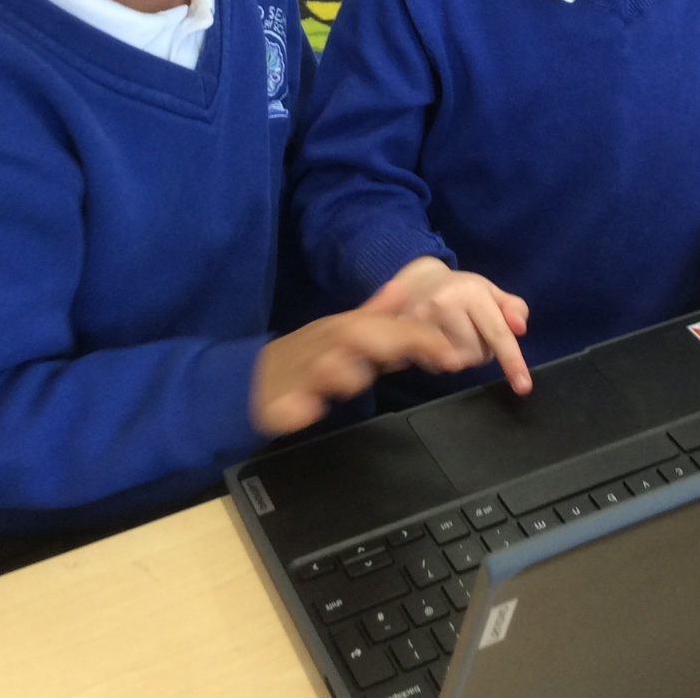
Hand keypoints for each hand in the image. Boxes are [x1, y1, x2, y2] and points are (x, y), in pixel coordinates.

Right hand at [251, 288, 460, 435]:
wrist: (249, 381)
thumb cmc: (306, 358)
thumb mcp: (342, 331)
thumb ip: (376, 314)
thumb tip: (403, 289)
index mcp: (341, 329)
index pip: (384, 324)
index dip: (417, 335)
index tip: (449, 351)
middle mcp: (323, 345)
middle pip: (357, 335)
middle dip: (391, 342)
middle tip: (424, 357)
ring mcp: (299, 374)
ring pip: (323, 368)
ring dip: (343, 373)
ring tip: (357, 382)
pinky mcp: (278, 403)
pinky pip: (289, 406)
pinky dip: (298, 408)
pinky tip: (307, 410)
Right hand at [377, 257, 531, 393]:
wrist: (417, 280)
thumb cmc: (461, 290)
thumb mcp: (492, 293)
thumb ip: (514, 310)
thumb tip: (520, 329)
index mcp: (471, 292)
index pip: (496, 333)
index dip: (512, 361)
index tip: (524, 387)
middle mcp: (443, 304)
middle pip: (478, 354)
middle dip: (480, 349)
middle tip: (469, 326)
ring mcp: (419, 322)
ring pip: (457, 363)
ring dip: (462, 355)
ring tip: (452, 331)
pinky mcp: (404, 337)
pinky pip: (436, 365)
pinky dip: (443, 358)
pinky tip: (437, 338)